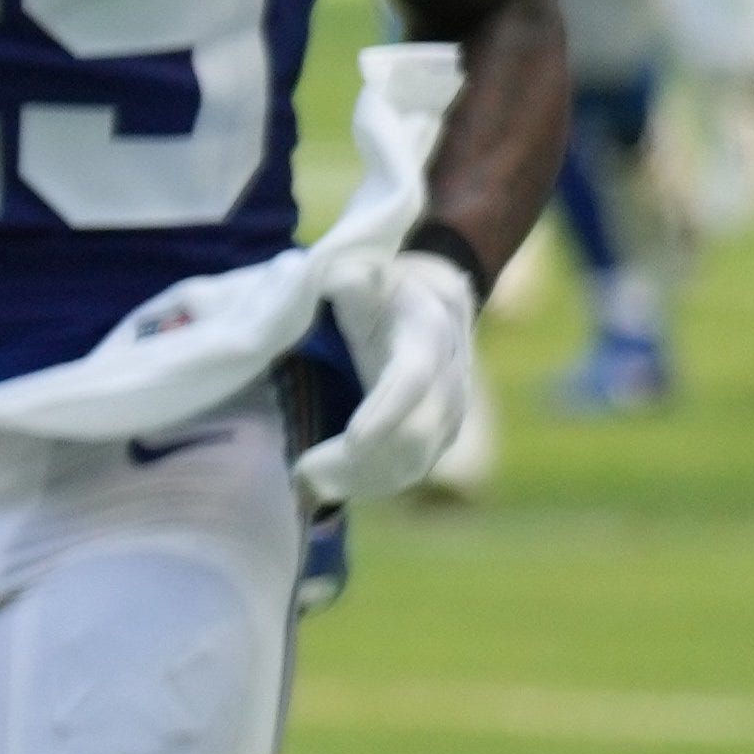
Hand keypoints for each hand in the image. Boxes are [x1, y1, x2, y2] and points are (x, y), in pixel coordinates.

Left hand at [289, 247, 482, 515]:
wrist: (429, 294)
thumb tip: (337, 278)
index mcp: (428, 332)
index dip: (388, 411)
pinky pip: (410, 470)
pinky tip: (327, 484)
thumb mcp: (363, 269)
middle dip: (361, 461)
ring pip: (416, 461)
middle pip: (418, 434)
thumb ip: (350, 278)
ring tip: (307, 480)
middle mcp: (450, 376)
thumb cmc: (379, 284)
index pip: (414, 378)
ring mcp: (451, 410)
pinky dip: (370, 483)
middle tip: (303, 471)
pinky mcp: (440, 433)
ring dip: (361, 480)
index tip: (354, 441)